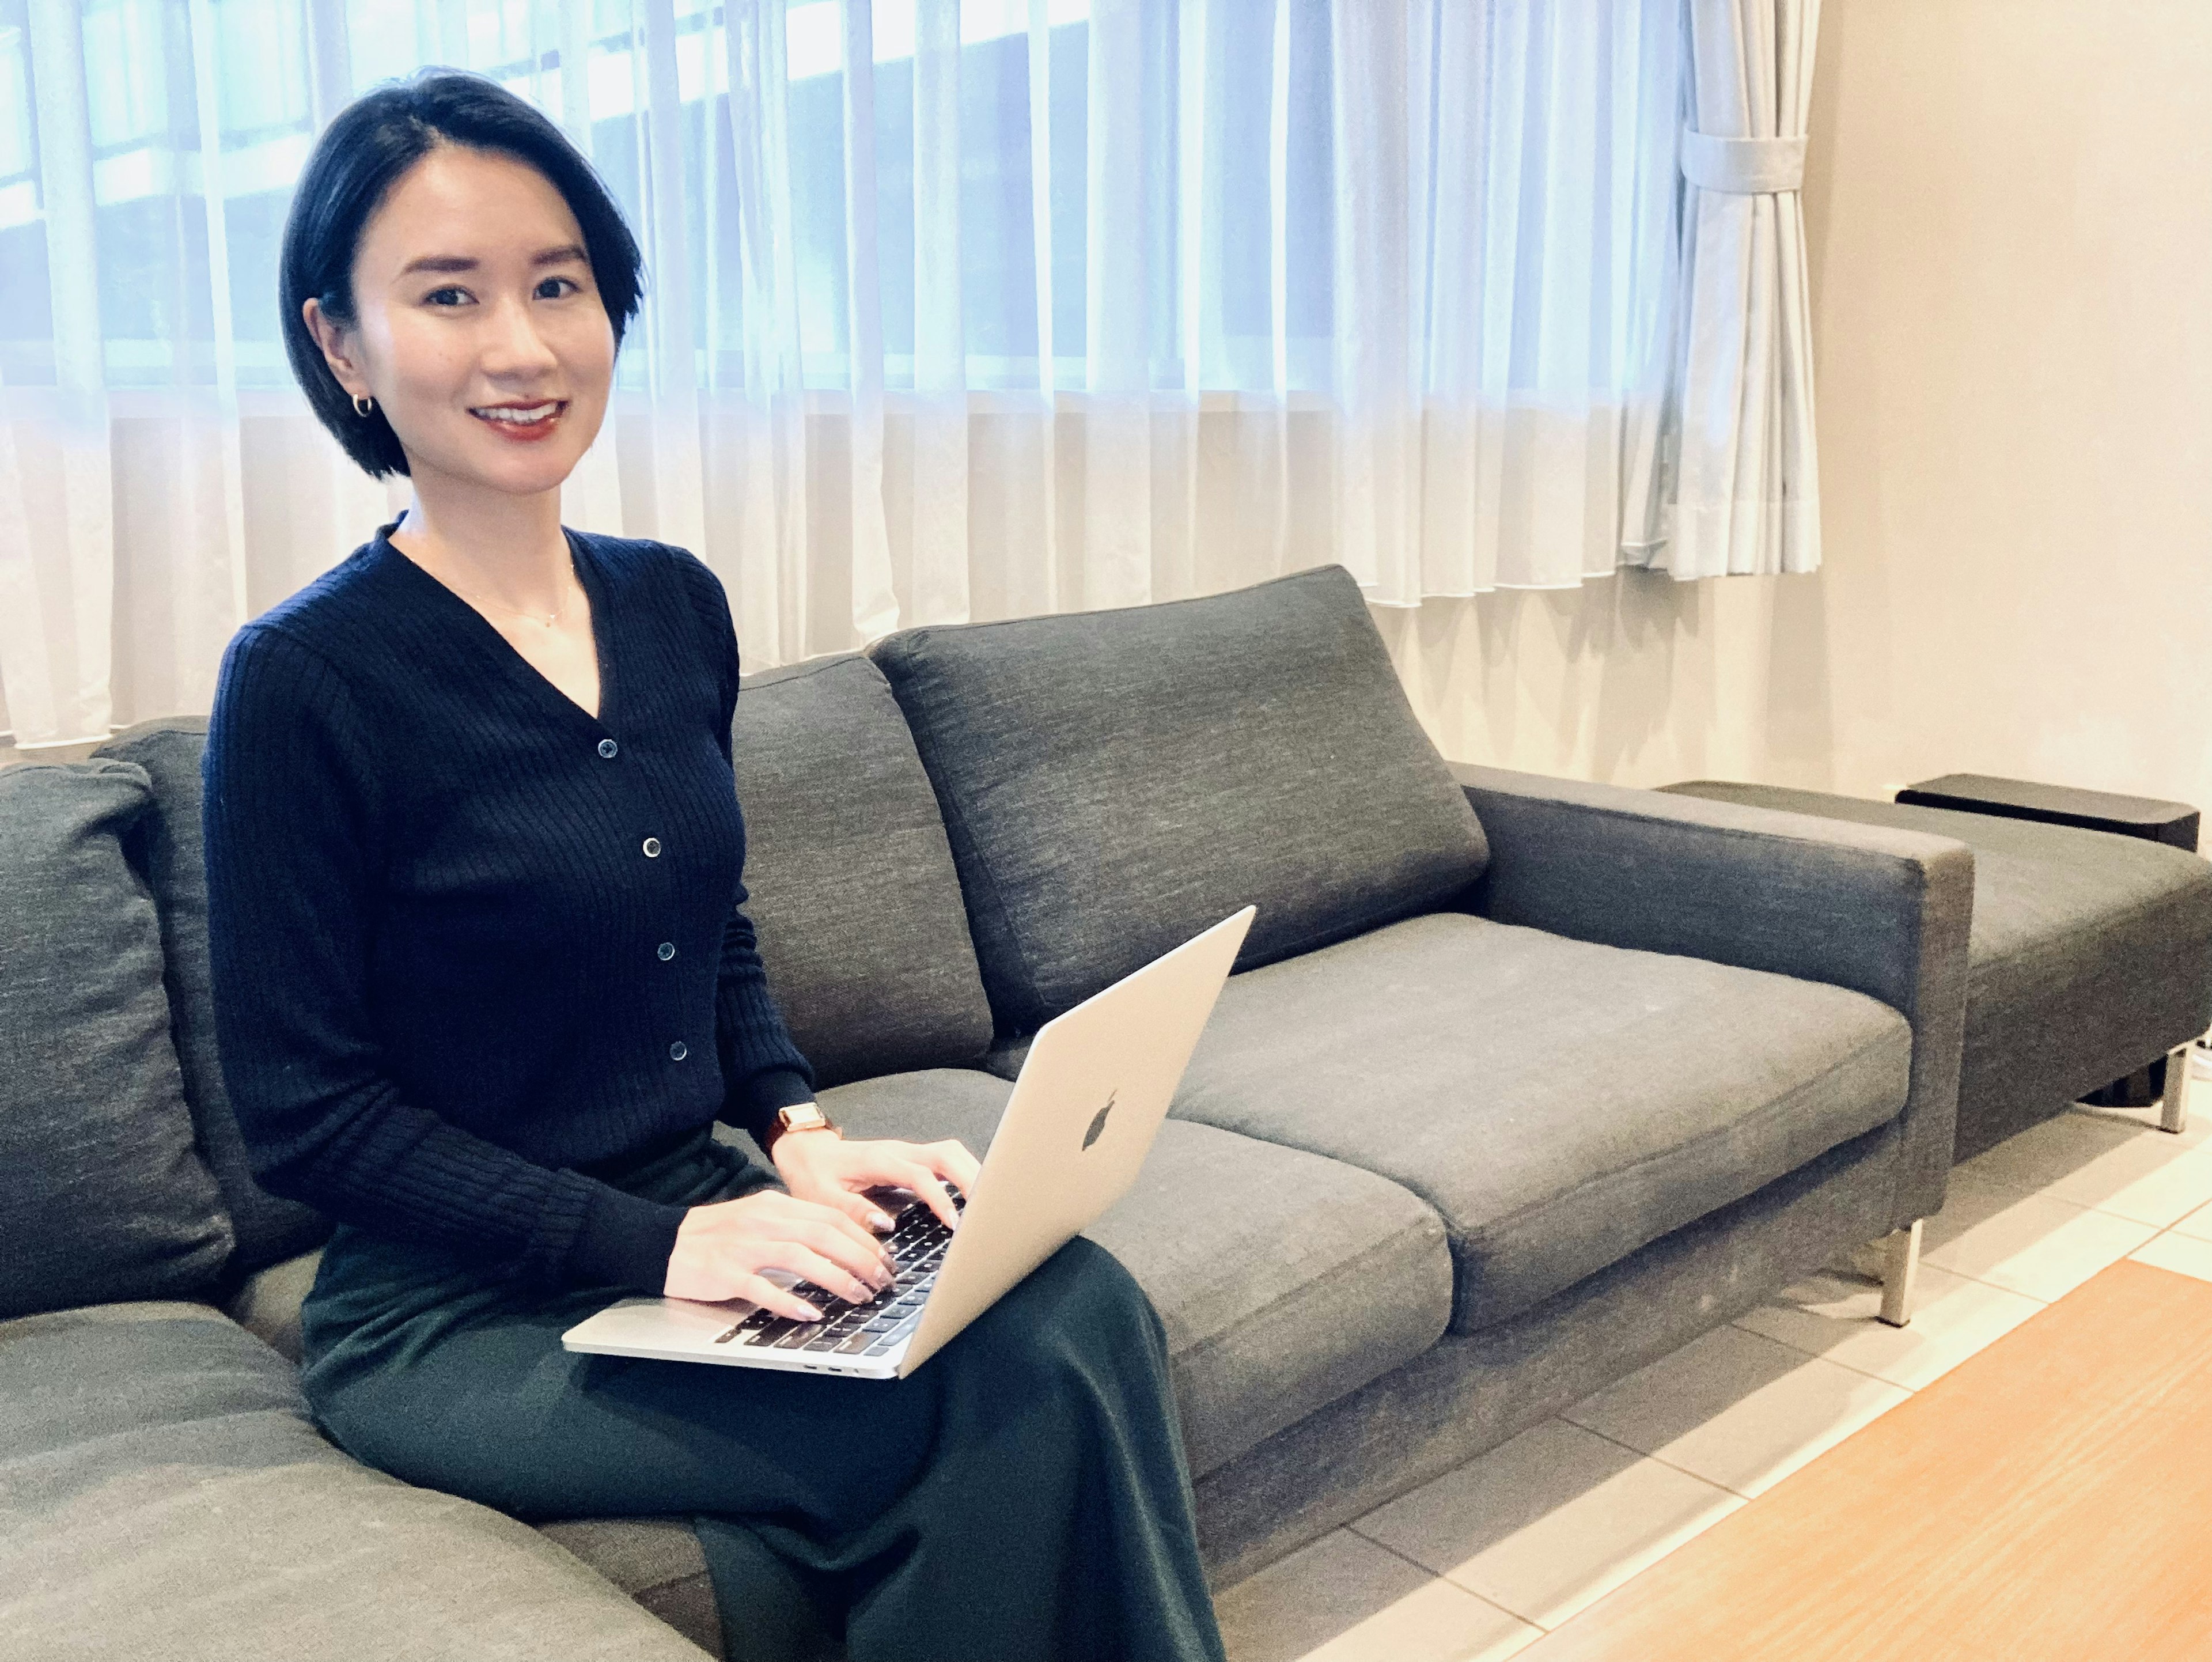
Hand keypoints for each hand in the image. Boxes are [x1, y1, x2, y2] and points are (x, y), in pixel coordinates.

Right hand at [665, 1189, 896, 1319]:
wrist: (663, 1242)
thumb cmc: (716, 1235)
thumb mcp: (760, 1220)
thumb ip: (796, 1227)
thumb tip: (842, 1244)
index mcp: (775, 1206)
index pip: (831, 1216)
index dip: (864, 1238)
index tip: (886, 1258)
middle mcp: (763, 1221)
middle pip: (824, 1234)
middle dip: (861, 1258)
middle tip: (883, 1281)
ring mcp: (743, 1247)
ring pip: (800, 1257)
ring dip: (836, 1278)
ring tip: (859, 1296)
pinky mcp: (724, 1273)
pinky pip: (763, 1288)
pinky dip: (790, 1301)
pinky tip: (812, 1313)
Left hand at [773, 1127, 982, 1233]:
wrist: (806, 1151)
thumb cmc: (814, 1175)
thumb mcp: (821, 1197)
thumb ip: (852, 1211)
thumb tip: (887, 1225)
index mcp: (878, 1160)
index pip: (920, 1175)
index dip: (940, 1198)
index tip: (954, 1224)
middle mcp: (899, 1151)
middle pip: (947, 1155)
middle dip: (971, 1179)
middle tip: (987, 1210)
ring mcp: (908, 1152)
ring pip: (951, 1154)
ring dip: (971, 1173)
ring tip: (986, 1203)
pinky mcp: (911, 1158)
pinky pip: (945, 1160)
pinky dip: (963, 1174)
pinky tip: (971, 1194)